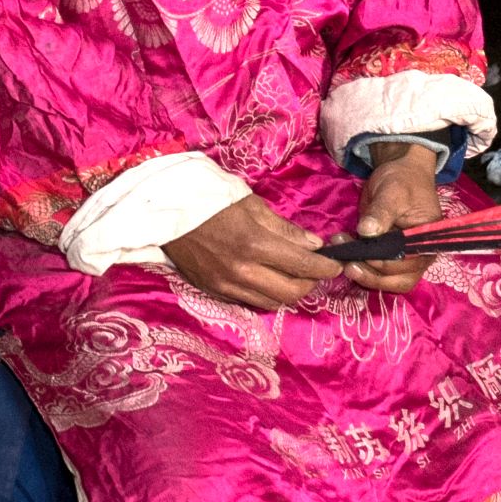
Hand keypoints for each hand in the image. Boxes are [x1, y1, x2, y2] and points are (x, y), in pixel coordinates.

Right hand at [161, 194, 343, 311]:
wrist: (164, 210)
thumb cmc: (211, 199)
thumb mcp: (252, 205)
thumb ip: (285, 229)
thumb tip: (313, 245)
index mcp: (255, 244)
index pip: (303, 265)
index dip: (325, 268)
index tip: (335, 264)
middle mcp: (243, 271)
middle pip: (292, 292)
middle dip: (310, 283)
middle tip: (315, 270)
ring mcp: (227, 285)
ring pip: (272, 302)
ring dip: (289, 291)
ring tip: (293, 275)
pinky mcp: (215, 292)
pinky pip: (251, 300)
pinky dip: (266, 293)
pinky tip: (268, 278)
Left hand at [343, 150, 446, 293]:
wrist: (400, 173)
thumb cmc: (402, 181)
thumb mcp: (392, 191)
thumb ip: (381, 212)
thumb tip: (366, 231)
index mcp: (427, 241)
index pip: (408, 263)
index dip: (384, 263)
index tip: (361, 254)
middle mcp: (419, 255)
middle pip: (399, 280)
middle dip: (372, 276)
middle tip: (348, 264)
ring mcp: (404, 259)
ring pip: (387, 281)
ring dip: (364, 275)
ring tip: (342, 259)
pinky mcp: (389, 256)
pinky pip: (377, 272)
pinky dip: (362, 269)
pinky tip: (345, 256)